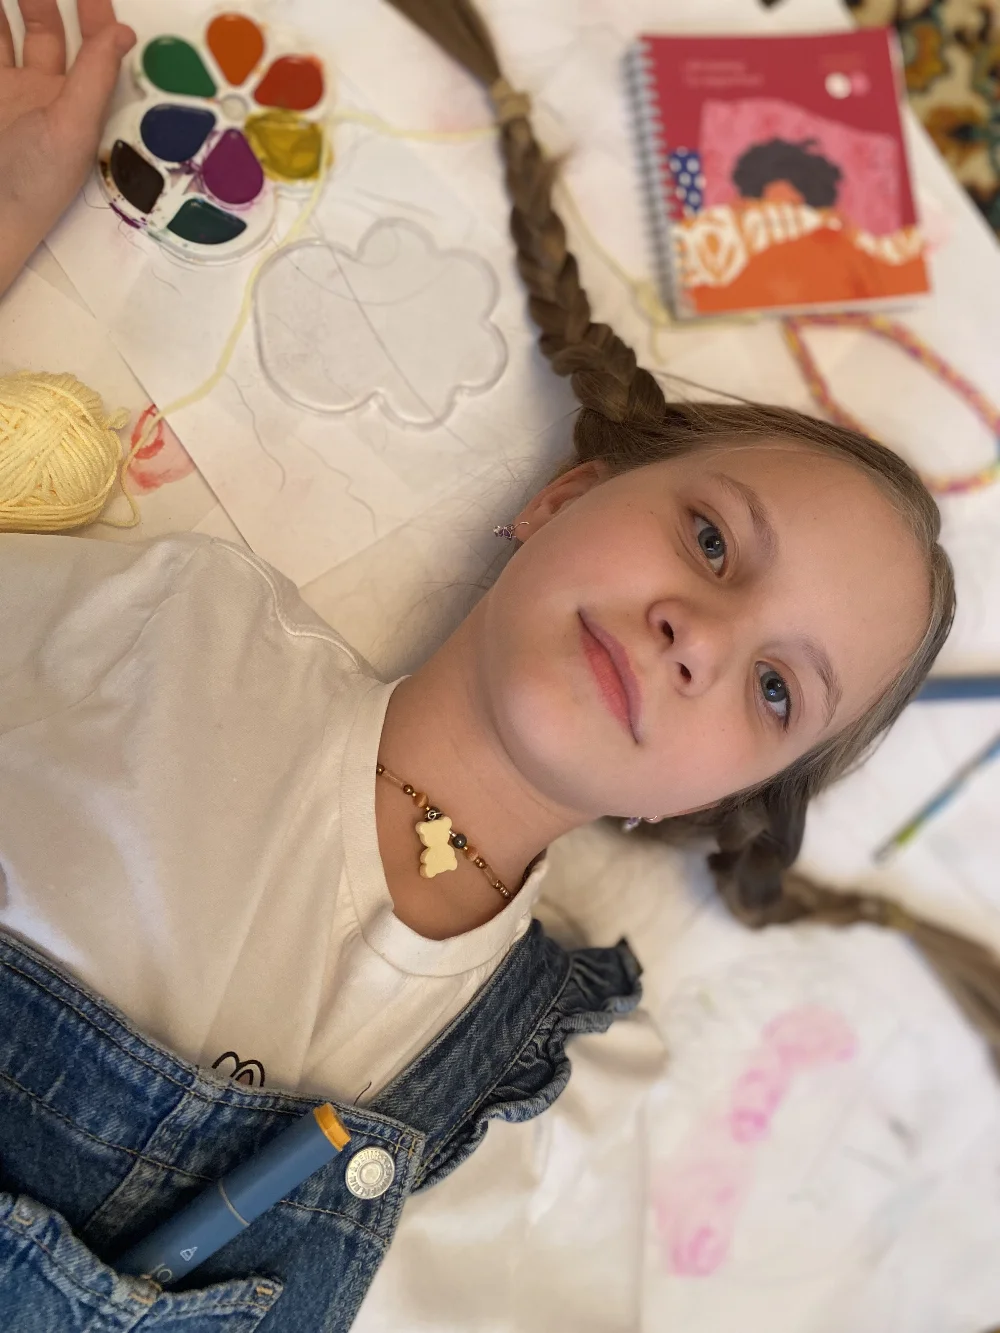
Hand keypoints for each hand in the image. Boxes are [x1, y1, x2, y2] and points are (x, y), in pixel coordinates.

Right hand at [0, 0, 134, 294]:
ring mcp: (7, 91)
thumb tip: (126, 34)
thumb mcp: (71, 128)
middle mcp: (42, 93)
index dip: (96, 13)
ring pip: (5, 35)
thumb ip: (96, 77)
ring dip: (6, 9)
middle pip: (47, 31)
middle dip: (43, 0)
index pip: (93, 47)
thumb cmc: (32, 182)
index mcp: (74, 103)